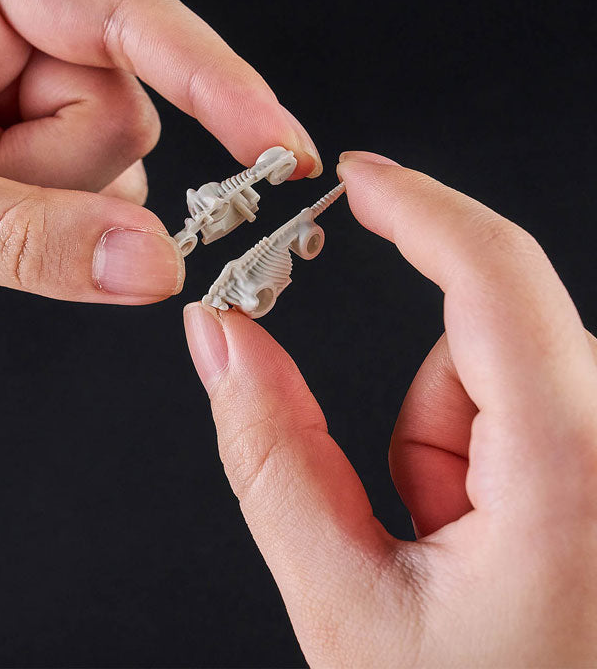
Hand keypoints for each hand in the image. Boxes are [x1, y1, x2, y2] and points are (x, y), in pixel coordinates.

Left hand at [0, 0, 321, 350]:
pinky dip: (62, 227)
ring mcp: (22, 88)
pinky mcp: (31, 148)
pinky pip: (103, 196)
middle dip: (66, 170)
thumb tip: (157, 263)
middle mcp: (7, 23)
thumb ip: (30, 240)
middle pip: (127, 101)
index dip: (212, 79)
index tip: (279, 143)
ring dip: (55, 205)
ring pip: (119, 157)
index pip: (126, 20)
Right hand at [184, 151, 596, 666]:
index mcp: (576, 477)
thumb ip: (268, 452)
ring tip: (454, 551)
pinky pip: (532, 410)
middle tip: (406, 513)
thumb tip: (221, 336)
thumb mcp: (344, 604)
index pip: (495, 278)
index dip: (417, 208)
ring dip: (452, 443)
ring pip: (505, 377)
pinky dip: (488, 457)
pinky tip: (493, 546)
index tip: (358, 177)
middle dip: (424, 411)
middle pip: (491, 338)